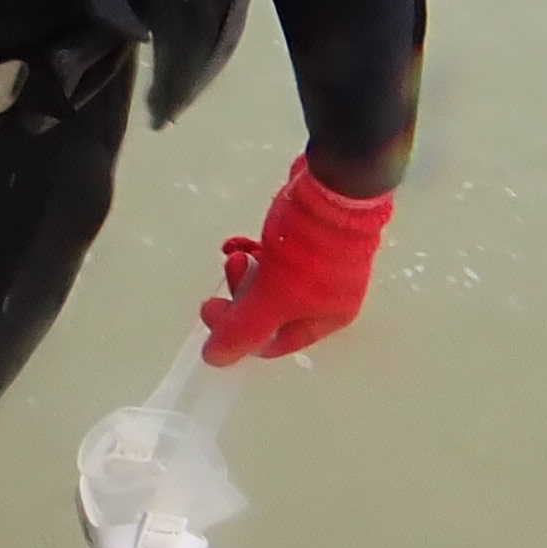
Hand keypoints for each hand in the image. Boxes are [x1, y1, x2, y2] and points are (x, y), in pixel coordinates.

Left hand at [199, 159, 393, 364]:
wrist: (335, 187)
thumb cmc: (311, 248)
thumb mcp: (275, 294)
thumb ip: (244, 328)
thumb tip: (214, 359)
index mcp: (326, 317)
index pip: (274, 342)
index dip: (239, 333)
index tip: (211, 310)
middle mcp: (324, 296)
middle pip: (268, 310)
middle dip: (241, 294)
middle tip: (230, 270)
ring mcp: (314, 265)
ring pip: (266, 280)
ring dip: (244, 269)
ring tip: (236, 252)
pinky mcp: (303, 238)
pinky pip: (269, 254)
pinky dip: (250, 250)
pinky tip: (236, 240)